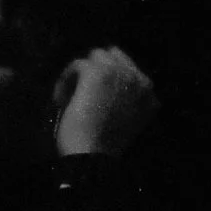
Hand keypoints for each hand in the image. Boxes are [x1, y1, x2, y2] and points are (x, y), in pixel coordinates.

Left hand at [52, 43, 159, 160]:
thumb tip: (107, 86)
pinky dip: (65, 80)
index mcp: (149, 94)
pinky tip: (62, 99)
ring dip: (79, 74)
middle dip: (94, 71)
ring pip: (93, 58)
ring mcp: (118, 73)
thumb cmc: (106, 145)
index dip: (107, 77)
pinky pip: (77, 64)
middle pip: (111, 56)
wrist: (93, 155)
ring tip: (70, 95)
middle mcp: (138, 79)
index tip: (93, 93)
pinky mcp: (96, 72)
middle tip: (81, 91)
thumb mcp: (129, 121)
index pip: (127, 66)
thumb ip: (128, 100)